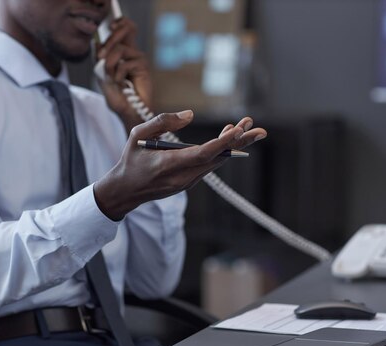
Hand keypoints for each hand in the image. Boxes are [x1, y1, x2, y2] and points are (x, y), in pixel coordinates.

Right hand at [94, 111, 266, 219]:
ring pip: (216, 162)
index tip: (238, 130)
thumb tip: (189, 114)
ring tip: (248, 126)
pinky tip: (230, 136)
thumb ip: (162, 121)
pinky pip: (210, 166)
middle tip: (260, 130)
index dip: (222, 143)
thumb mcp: (138, 135)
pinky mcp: (189, 182)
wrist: (125, 191)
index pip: (202, 154)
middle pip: (217, 159)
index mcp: (168, 164)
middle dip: (239, 143)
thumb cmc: (130, 160)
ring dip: (233, 145)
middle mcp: (182, 177)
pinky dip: (221, 151)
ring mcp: (187, 182)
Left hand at [96, 17, 151, 131]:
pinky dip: (118, 74)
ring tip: (111, 77)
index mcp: (121, 53)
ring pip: (119, 49)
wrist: (129, 113)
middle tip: (101, 58)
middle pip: (123, 30)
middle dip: (108, 42)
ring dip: (110, 64)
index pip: (121, 29)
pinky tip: (120, 83)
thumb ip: (101, 61)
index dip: (117, 24)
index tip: (109, 26)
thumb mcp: (103, 77)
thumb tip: (98, 45)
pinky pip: (126, 63)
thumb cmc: (118, 98)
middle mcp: (130, 53)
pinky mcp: (143, 67)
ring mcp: (137, 59)